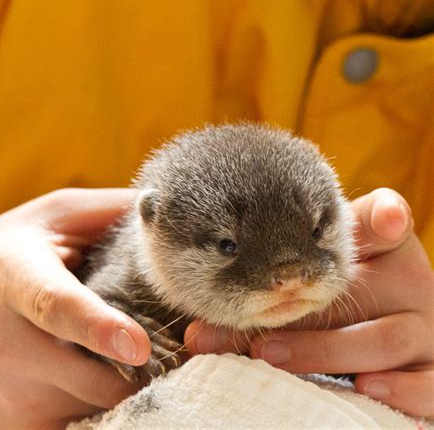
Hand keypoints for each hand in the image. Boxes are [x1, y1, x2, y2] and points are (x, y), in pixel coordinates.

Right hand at [0, 188, 150, 428]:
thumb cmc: (11, 251)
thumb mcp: (56, 216)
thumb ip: (109, 211)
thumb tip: (163, 208)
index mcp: (15, 279)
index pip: (56, 307)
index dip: (99, 327)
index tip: (139, 345)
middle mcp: (2, 342)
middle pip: (85, 377)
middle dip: (138, 373)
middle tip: (170, 352)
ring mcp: (0, 392)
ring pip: (87, 409)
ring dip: (120, 391)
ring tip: (130, 360)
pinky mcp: (3, 423)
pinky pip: (72, 426)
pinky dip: (96, 409)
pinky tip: (100, 379)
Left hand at [185, 188, 433, 417]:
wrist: (388, 328)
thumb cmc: (335, 303)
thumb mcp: (303, 292)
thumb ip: (261, 303)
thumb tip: (195, 335)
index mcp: (381, 248)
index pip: (383, 220)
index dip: (383, 217)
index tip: (385, 219)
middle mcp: (409, 280)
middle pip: (356, 293)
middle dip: (299, 319)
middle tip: (256, 340)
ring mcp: (425, 323)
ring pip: (384, 338)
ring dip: (326, 352)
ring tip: (275, 358)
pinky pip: (431, 381)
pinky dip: (402, 389)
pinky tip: (367, 390)